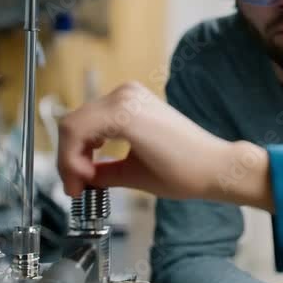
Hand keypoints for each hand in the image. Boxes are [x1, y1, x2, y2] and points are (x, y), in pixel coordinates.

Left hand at [56, 82, 272, 208]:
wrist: (215, 169)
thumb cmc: (186, 169)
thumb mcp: (132, 168)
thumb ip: (103, 169)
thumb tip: (79, 177)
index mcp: (129, 102)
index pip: (82, 126)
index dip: (71, 157)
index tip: (79, 183)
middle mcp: (126, 94)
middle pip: (72, 124)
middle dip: (67, 160)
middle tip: (76, 188)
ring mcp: (125, 99)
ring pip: (70, 126)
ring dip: (69, 160)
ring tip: (83, 184)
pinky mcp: (125, 112)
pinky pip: (78, 131)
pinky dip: (73, 157)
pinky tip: (88, 175)